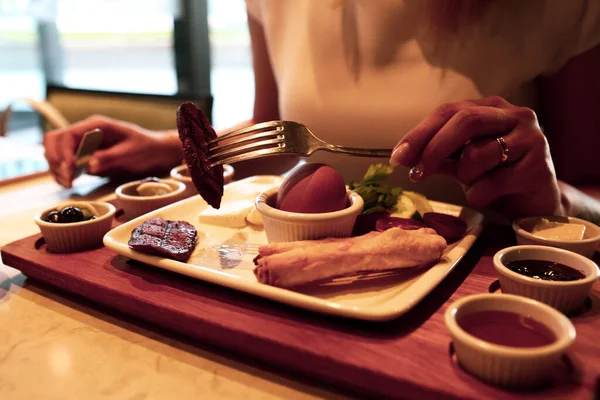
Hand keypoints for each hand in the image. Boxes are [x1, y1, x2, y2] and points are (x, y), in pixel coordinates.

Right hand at [43, 115, 182, 187]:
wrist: (156, 151)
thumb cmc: (145, 149)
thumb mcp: (130, 154)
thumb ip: (109, 158)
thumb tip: (89, 165)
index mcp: (96, 126)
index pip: (68, 135)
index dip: (63, 153)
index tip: (70, 170)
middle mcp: (85, 131)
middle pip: (54, 140)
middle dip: (56, 160)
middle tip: (68, 180)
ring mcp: (83, 143)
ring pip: (55, 150)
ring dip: (57, 167)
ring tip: (68, 183)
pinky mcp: (83, 154)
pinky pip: (64, 161)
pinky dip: (62, 171)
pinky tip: (70, 182)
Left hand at [390, 96, 563, 217]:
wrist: (535, 204)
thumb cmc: (496, 178)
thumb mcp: (461, 164)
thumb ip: (437, 157)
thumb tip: (402, 156)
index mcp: (490, 108)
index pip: (449, 111)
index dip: (420, 133)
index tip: (398, 156)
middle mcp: (514, 115)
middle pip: (466, 122)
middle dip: (435, 149)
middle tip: (417, 173)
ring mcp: (531, 138)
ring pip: (479, 154)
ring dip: (465, 176)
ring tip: (474, 184)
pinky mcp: (539, 167)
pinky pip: (494, 181)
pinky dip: (480, 194)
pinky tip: (486, 196)